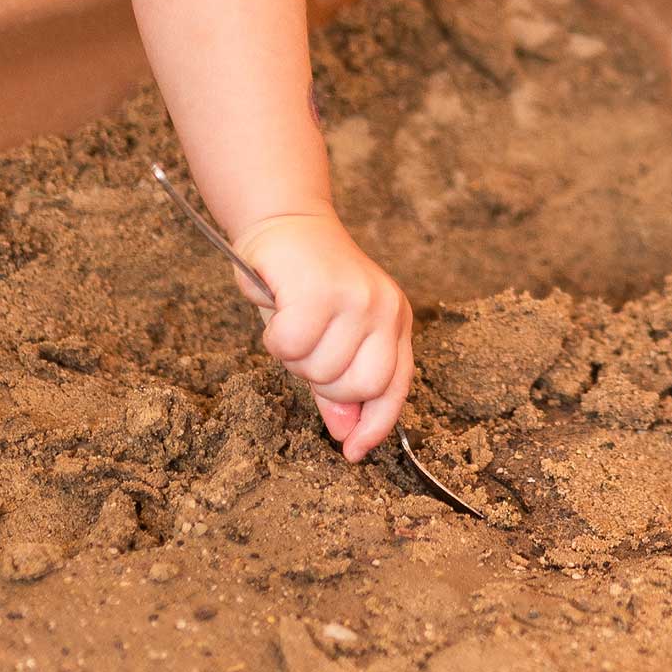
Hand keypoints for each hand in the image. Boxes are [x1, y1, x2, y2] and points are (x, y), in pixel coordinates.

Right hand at [230, 210, 414, 461]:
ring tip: (292, 321)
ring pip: (321, 370)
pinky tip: (277, 309)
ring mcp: (358, 298)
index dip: (375, 425)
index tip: (353, 451)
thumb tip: (348, 435)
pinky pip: (291, 346)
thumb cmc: (303, 284)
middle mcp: (386, 309)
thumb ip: (339, 385)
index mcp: (395, 321)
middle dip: (323, 382)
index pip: (395, 387)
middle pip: (359, 387)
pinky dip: (275, 338)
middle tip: (306, 348)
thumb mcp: (328, 338)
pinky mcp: (322, 289)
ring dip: (294, 357)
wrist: (286, 219)